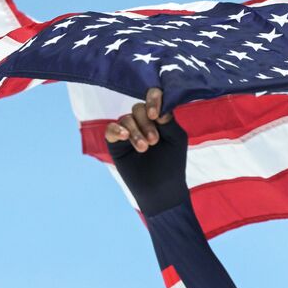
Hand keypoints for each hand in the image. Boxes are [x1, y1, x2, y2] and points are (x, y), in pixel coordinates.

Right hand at [103, 86, 191, 215]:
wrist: (161, 189)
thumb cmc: (172, 163)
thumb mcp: (176, 139)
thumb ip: (168, 121)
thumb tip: (159, 107)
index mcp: (159, 118)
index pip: (154, 98)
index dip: (153, 100)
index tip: (156, 115)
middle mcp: (143, 122)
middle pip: (138, 108)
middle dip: (146, 123)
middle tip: (154, 141)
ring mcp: (128, 131)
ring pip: (126, 119)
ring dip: (135, 132)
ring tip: (144, 148)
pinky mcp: (116, 143)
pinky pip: (111, 129)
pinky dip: (116, 130)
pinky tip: (124, 137)